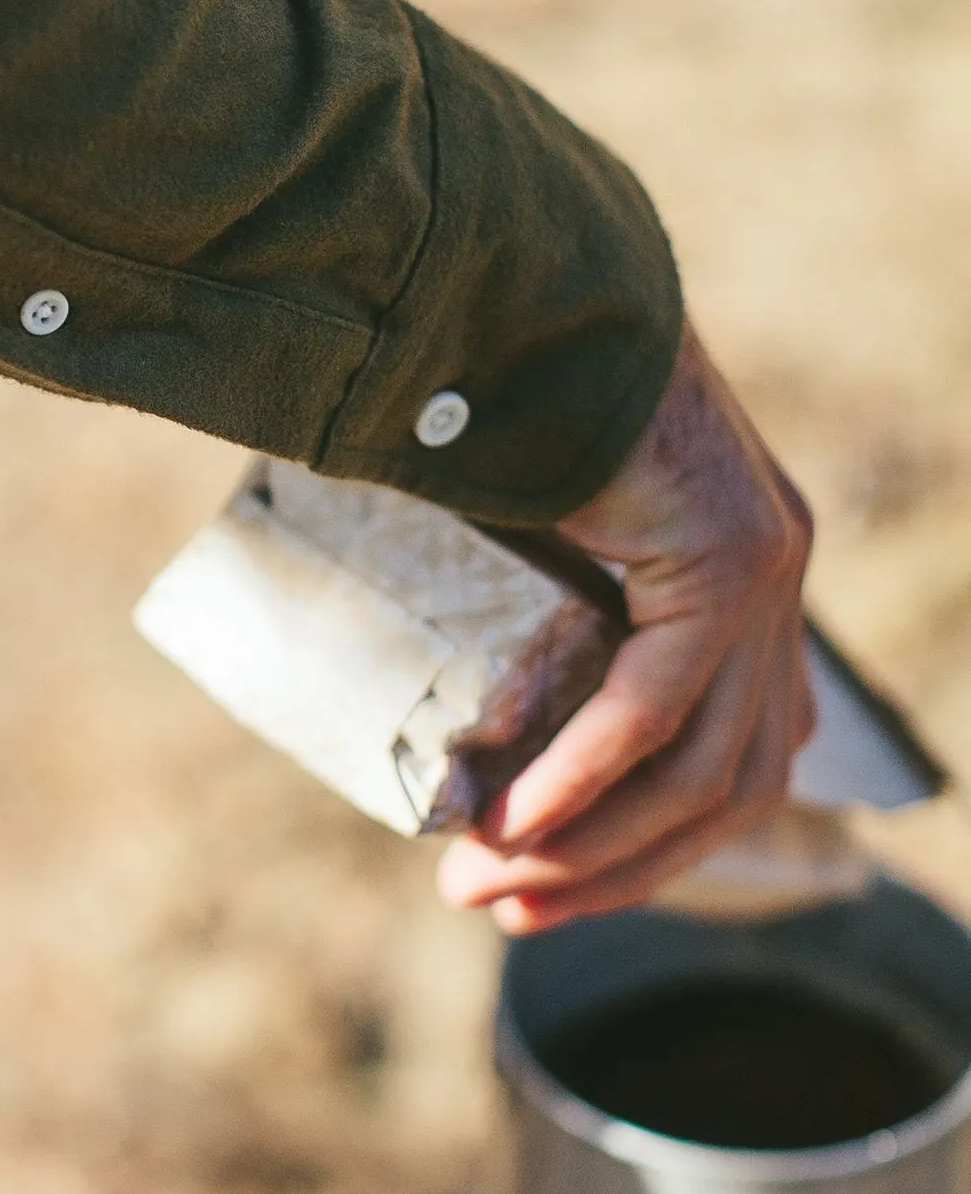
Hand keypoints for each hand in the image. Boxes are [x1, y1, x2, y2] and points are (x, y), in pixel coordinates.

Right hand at [435, 321, 815, 932]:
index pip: (722, 758)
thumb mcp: (523, 531)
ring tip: (484, 883)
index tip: (531, 886)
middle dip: (610, 869)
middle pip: (726, 787)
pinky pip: (662, 708)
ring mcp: (767, 567)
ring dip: (590, 847)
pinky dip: (586, 779)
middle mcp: (774, 578)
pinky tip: (517, 825)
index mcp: (737, 578)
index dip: (639, 847)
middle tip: (496, 910)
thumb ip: (520, 605)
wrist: (522, 283)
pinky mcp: (731, 552)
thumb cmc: (498, 392)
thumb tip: (421, 688)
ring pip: (705, 770)